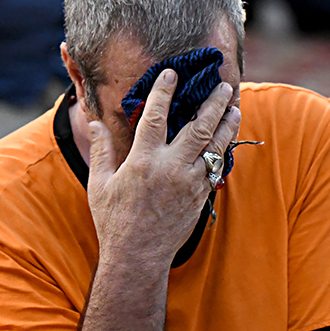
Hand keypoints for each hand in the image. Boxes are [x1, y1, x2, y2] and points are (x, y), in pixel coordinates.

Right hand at [87, 70, 241, 267]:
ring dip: (227, 124)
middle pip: (199, 127)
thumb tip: (94, 123)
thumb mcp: (100, 184)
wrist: (137, 256)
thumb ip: (101, 150)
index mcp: (143, 161)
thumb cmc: (114, 221)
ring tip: (235, 107)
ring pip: (215, 146)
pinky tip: (227, 139)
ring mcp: (189, 183)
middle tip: (223, 85)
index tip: (172, 73)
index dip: (164, 92)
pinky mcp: (199, 196)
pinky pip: (215, 167)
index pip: (156, 117)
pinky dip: (222, 150)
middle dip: (213, 103)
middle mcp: (170, 169)